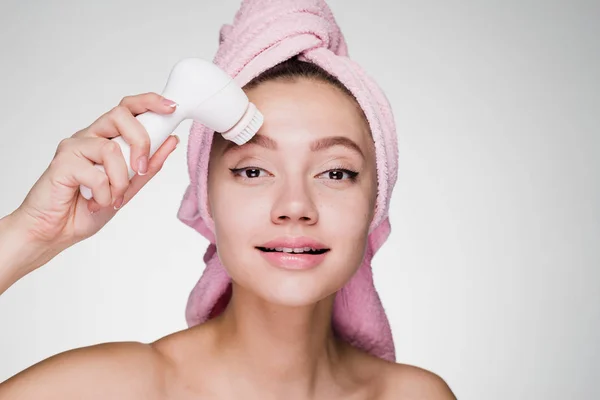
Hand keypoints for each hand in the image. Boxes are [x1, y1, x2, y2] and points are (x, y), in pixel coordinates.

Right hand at [11, 92, 179, 251]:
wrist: (54, 232)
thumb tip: (171, 140)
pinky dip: (103, 194)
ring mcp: (74, 147)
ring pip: (111, 148)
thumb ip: (148, 165)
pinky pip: (96, 173)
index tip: (171, 108)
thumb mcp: (128, 188)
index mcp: (106, 139)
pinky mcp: (62, 162)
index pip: (128, 109)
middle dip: (141, 141)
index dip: (149, 102)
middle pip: (120, 114)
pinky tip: (95, 203)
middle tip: (140, 168)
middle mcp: (89, 137)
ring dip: (120, 180)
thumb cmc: (85, 210)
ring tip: (112, 198)